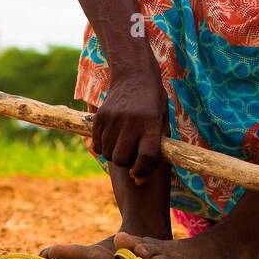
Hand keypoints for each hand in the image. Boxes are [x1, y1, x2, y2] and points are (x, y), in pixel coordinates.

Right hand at [91, 65, 168, 184]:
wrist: (135, 75)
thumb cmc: (153, 104)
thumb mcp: (162, 122)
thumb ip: (155, 150)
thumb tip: (139, 183)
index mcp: (151, 123)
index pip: (146, 157)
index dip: (144, 170)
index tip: (140, 171)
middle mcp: (132, 121)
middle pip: (123, 159)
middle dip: (127, 163)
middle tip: (131, 155)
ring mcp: (113, 118)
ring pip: (108, 154)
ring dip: (114, 155)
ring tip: (123, 145)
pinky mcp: (100, 116)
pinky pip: (96, 144)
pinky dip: (103, 147)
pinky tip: (113, 139)